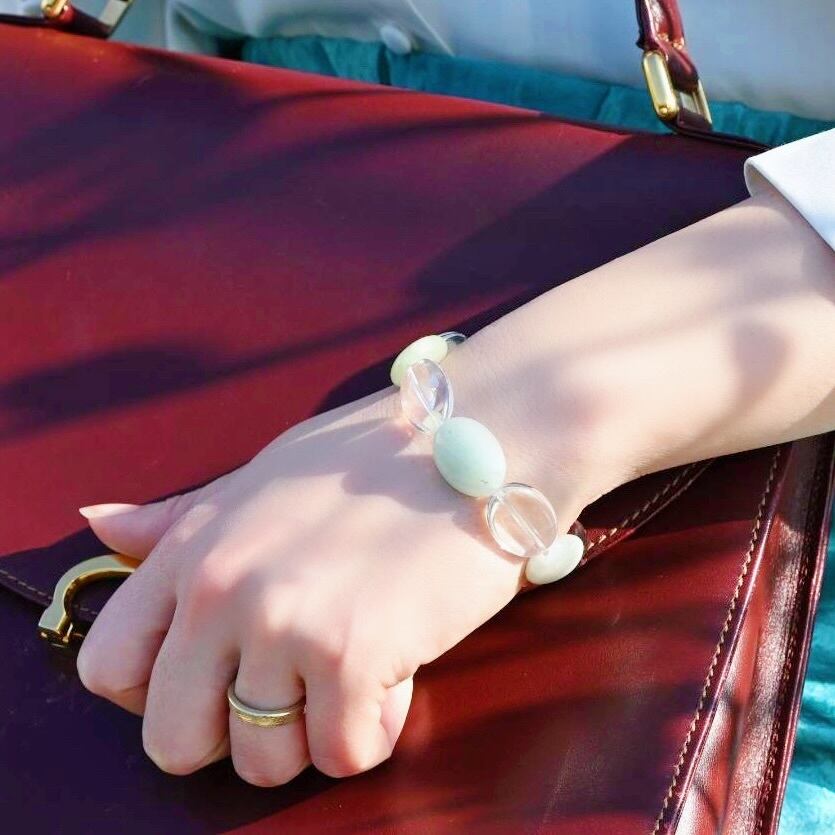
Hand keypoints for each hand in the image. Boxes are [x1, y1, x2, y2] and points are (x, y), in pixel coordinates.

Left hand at [76, 377, 597, 786]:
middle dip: (235, 733)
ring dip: (315, 731)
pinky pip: (346, 755)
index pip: (109, 668)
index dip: (162, 689)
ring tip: (356, 662)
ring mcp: (286, 623)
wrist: (481, 437)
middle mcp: (223, 588)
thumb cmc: (376, 456)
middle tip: (297, 684)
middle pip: (173, 743)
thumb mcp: (264, 476)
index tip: (221, 674)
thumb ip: (181, 515)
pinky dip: (377, 724)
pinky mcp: (355, 655)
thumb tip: (98, 521)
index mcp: (193, 546)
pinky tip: (398, 664)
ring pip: (264, 764)